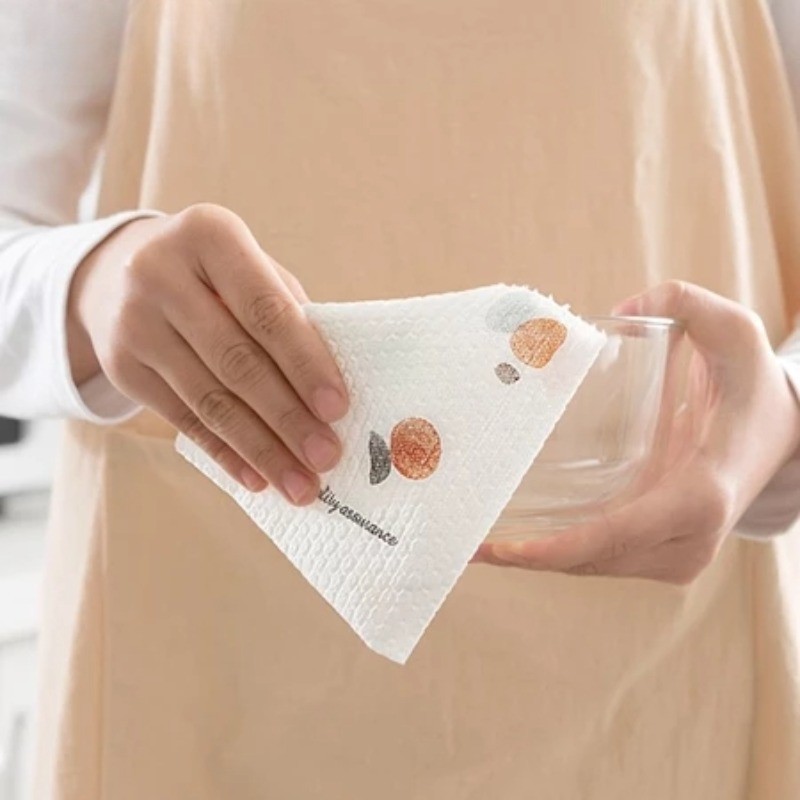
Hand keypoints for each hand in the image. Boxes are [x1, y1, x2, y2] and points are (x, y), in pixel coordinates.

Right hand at [68, 204, 348, 502]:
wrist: (120, 271)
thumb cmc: (216, 275)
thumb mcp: (252, 270)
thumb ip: (290, 317)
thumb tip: (330, 398)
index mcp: (209, 235)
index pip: (267, 310)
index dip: (304, 363)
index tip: (338, 408)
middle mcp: (159, 273)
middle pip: (236, 361)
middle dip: (287, 418)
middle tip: (325, 457)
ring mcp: (132, 322)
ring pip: (209, 400)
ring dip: (260, 449)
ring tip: (300, 483)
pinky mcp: (119, 366)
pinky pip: (182, 419)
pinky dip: (225, 454)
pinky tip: (256, 478)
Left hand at [473, 281, 799, 583]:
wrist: (783, 438)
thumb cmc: (754, 391)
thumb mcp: (737, 334)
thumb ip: (687, 303)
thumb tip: (615, 315)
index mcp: (699, 497)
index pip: (614, 535)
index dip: (553, 548)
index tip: (502, 548)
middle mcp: (687, 541)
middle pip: (592, 560)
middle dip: (529, 559)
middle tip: (467, 544)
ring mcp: (678, 555)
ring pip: (594, 566)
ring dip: (538, 560)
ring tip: (480, 545)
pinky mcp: (666, 553)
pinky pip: (604, 558)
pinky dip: (561, 553)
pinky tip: (519, 541)